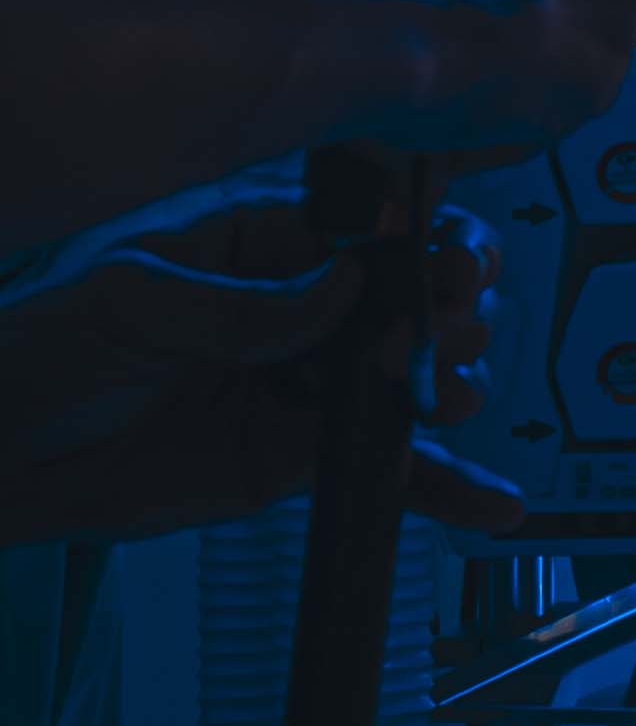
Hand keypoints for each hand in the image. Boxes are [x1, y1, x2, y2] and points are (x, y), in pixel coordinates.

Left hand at [0, 185, 487, 535]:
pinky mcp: (304, 455)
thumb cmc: (43, 350)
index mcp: (260, 241)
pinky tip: (496, 504)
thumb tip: (344, 288)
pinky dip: (446, 486)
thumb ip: (240, 301)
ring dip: (451, 382)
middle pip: (413, 294)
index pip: (369, 221)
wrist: (2, 458)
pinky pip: (390, 467)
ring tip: (443, 398)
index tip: (450, 261)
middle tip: (438, 334)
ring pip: (415, 374)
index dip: (427, 233)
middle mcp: (302, 305)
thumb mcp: (130, 301)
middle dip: (448, 308)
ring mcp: (310, 381)